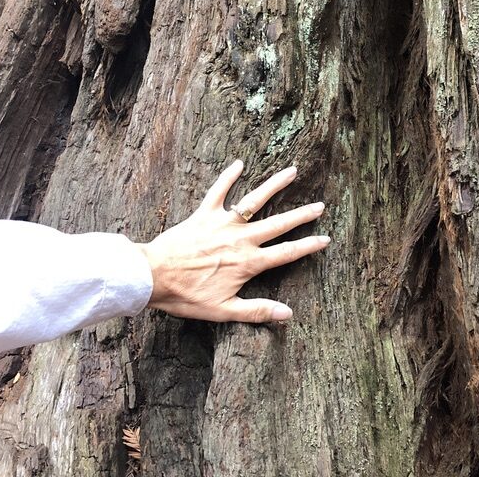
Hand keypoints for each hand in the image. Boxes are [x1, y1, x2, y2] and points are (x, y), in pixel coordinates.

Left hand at [138, 160, 328, 322]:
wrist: (153, 276)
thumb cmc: (187, 296)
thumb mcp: (224, 310)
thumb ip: (257, 311)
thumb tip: (288, 314)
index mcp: (248, 263)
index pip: (287, 253)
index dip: (308, 246)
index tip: (326, 239)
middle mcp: (241, 239)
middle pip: (278, 224)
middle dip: (302, 214)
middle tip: (320, 205)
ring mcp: (223, 223)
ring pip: (254, 200)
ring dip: (274, 185)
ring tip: (292, 171)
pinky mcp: (204, 214)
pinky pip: (218, 191)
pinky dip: (228, 176)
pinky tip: (239, 163)